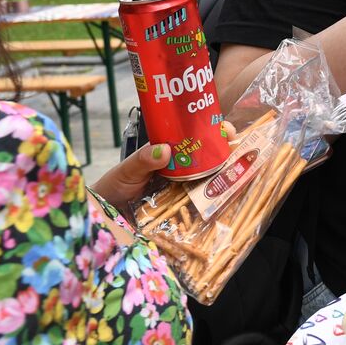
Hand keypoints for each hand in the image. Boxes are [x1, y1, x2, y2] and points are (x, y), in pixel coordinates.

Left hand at [90, 122, 231, 204]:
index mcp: (168, 153)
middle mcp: (180, 170)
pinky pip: (199, 205)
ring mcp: (182, 191)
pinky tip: (225, 201)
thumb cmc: (114, 187)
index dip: (212, 131)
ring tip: (241, 173)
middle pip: (208, 158)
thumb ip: (142, 160)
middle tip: (238, 150)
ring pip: (208, 181)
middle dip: (225, 152)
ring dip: (224, 177)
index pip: (194, 137)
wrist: (104, 215)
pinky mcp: (182, 211)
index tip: (225, 129)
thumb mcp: (127, 170)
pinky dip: (212, 203)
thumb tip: (164, 149)